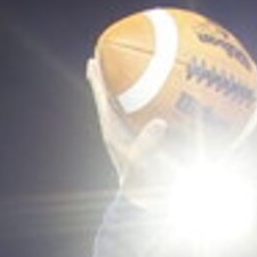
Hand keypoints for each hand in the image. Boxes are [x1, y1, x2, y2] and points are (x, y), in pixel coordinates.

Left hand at [87, 57, 176, 208]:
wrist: (145, 202)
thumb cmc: (140, 183)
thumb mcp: (142, 162)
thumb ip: (148, 144)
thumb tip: (160, 123)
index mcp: (112, 130)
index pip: (102, 99)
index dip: (96, 80)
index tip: (92, 60)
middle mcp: (120, 128)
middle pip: (111, 95)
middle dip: (109, 75)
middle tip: (107, 54)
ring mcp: (132, 133)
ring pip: (127, 103)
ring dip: (128, 85)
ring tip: (130, 66)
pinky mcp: (144, 138)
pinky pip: (147, 114)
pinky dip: (153, 102)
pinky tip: (164, 93)